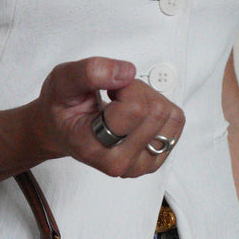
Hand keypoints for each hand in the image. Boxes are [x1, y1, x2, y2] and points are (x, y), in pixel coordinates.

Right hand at [32, 57, 184, 177]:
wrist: (62, 131)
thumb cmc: (62, 108)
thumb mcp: (63, 80)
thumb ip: (90, 72)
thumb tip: (127, 72)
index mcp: (93, 147)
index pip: (136, 109)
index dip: (127, 87)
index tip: (108, 89)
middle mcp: (119, 163)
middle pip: (156, 111)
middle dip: (138, 92)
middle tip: (116, 97)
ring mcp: (138, 165)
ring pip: (170, 116)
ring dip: (150, 100)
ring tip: (124, 106)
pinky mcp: (154, 160)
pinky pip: (176, 123)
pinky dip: (160, 110)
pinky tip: (136, 116)